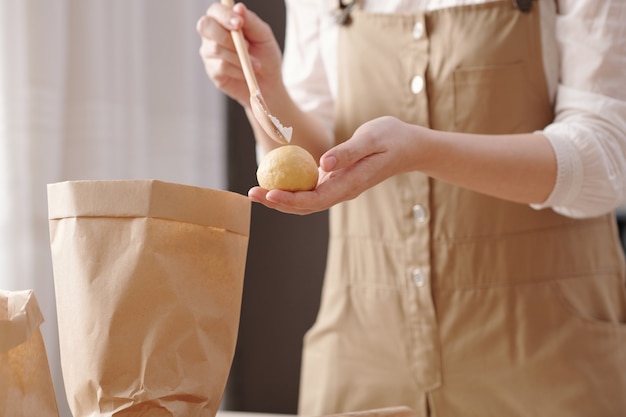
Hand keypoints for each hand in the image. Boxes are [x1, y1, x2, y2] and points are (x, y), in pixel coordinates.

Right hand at [196, 2, 282, 106]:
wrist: (269, 83)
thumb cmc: (265, 56)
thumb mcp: (263, 35)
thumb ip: (251, 21)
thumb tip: (239, 7)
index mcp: (224, 21)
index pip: (215, 11)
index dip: (224, 15)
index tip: (239, 23)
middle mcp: (212, 35)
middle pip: (204, 26)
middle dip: (226, 35)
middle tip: (246, 45)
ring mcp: (209, 53)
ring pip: (216, 48)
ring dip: (239, 57)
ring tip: (255, 64)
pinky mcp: (212, 71)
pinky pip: (221, 66)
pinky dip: (238, 69)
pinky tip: (246, 73)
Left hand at [248, 116, 421, 214]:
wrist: (409, 146)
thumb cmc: (392, 138)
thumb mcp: (372, 138)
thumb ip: (348, 151)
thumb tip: (323, 163)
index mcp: (350, 184)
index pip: (315, 199)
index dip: (290, 199)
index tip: (269, 194)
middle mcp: (342, 191)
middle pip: (305, 205)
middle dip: (277, 203)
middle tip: (251, 193)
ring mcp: (339, 188)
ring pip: (305, 201)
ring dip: (280, 199)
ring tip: (255, 191)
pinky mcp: (337, 180)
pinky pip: (310, 189)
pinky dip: (291, 188)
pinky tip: (274, 180)